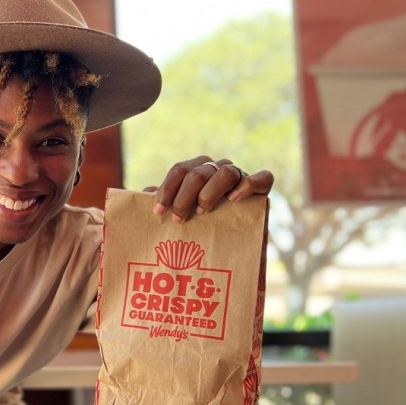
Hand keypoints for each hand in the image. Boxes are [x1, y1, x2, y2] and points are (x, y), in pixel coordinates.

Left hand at [149, 155, 273, 222]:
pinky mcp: (261, 187)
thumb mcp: (182, 211)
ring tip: (202, 212)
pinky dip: (248, 186)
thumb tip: (144, 194)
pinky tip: (234, 200)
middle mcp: (218, 168)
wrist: (234, 237)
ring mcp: (240, 175)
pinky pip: (261, 178)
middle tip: (178, 219)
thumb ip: (166, 201)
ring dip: (210, 193)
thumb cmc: (201, 221)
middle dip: (183, 197)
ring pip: (226, 172)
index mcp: (198, 169)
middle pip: (198, 173)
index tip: (158, 212)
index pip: (180, 170)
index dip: (167, 190)